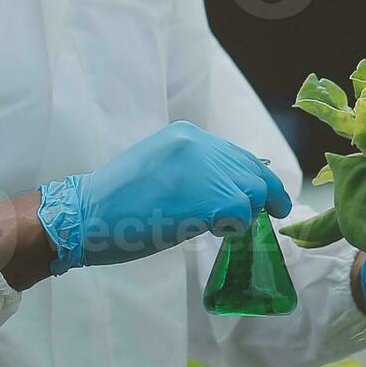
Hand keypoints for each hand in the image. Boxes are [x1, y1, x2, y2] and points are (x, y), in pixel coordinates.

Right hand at [40, 121, 290, 275]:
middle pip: (251, 170)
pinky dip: (234, 228)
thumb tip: (225, 187)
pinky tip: (212, 232)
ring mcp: (207, 170)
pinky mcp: (213, 198)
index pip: (234, 154)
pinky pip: (242, 214)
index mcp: (185, 135)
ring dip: (245, 213)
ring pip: (252, 192)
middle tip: (277, 211)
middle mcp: (200, 145)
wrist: (88, 215)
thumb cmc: (115, 201)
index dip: (251, 176)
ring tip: (222, 226)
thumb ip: (191, 170)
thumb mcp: (158, 168)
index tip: (265, 193)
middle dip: (266, 193)